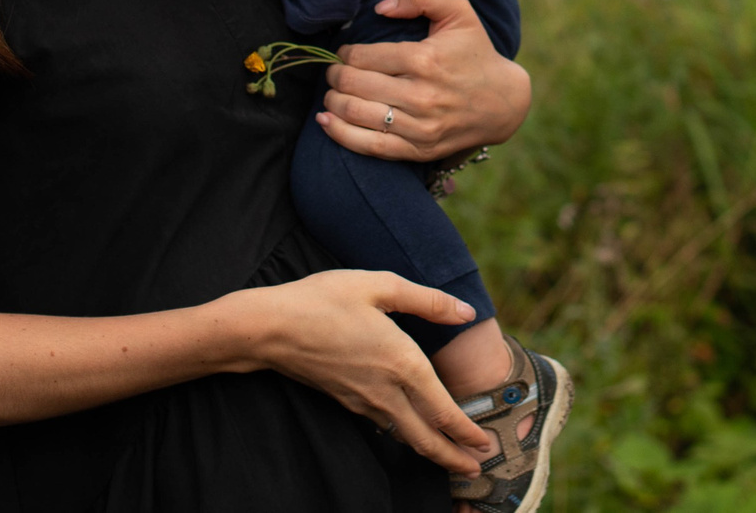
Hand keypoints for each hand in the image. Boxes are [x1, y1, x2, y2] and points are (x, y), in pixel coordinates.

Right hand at [212, 270, 493, 472]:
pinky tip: (408, 432)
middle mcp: (385, 389)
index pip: (442, 410)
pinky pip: (383, 426)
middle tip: (477, 469)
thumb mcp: (380, 285)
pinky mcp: (345, 399)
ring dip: (431, 451)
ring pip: (404, 437)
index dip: (467, 432)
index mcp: (402, 362)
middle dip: (454, 458)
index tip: (486, 444)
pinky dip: (404, 437)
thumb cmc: (324, 299)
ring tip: (451, 459)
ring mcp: (362, 399)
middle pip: (425, 437)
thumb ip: (428, 301)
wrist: (270, 327)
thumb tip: (466, 311)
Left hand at [319, 0, 531, 162]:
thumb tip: (381, 8)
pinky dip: (340, 134)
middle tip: (335, 71)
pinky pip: (369, 146)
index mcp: (425, 59)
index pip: (363, 57)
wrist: (502, 102)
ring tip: (333, 92)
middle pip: (355, 85)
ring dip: (333, 101)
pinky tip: (326, 121)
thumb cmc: (474, 52)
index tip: (345, 53)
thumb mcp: (459, 11)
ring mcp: (420, 127)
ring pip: (356, 114)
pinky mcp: (418, 149)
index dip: (345, 54)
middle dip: (335, 76)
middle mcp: (421, 95)